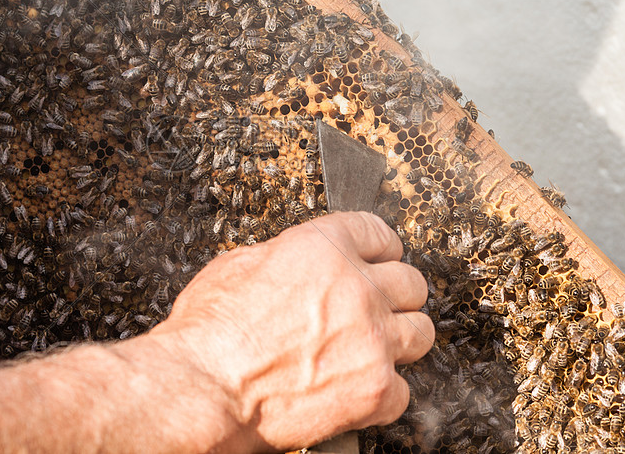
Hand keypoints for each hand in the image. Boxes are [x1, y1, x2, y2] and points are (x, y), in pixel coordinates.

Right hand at [151, 212, 434, 451]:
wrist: (203, 388)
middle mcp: (357, 288)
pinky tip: (356, 389)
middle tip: (376, 306)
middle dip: (395, 294)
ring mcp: (372, 340)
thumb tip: (295, 260)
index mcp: (323, 248)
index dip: (379, 247)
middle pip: (411, 283)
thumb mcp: (238, 265)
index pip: (378, 232)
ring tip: (374, 348)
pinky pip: (403, 389)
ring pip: (421, 332)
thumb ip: (284, 256)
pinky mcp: (374, 390)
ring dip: (399, 339)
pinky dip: (382, 392)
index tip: (381, 257)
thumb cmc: (209, 331)